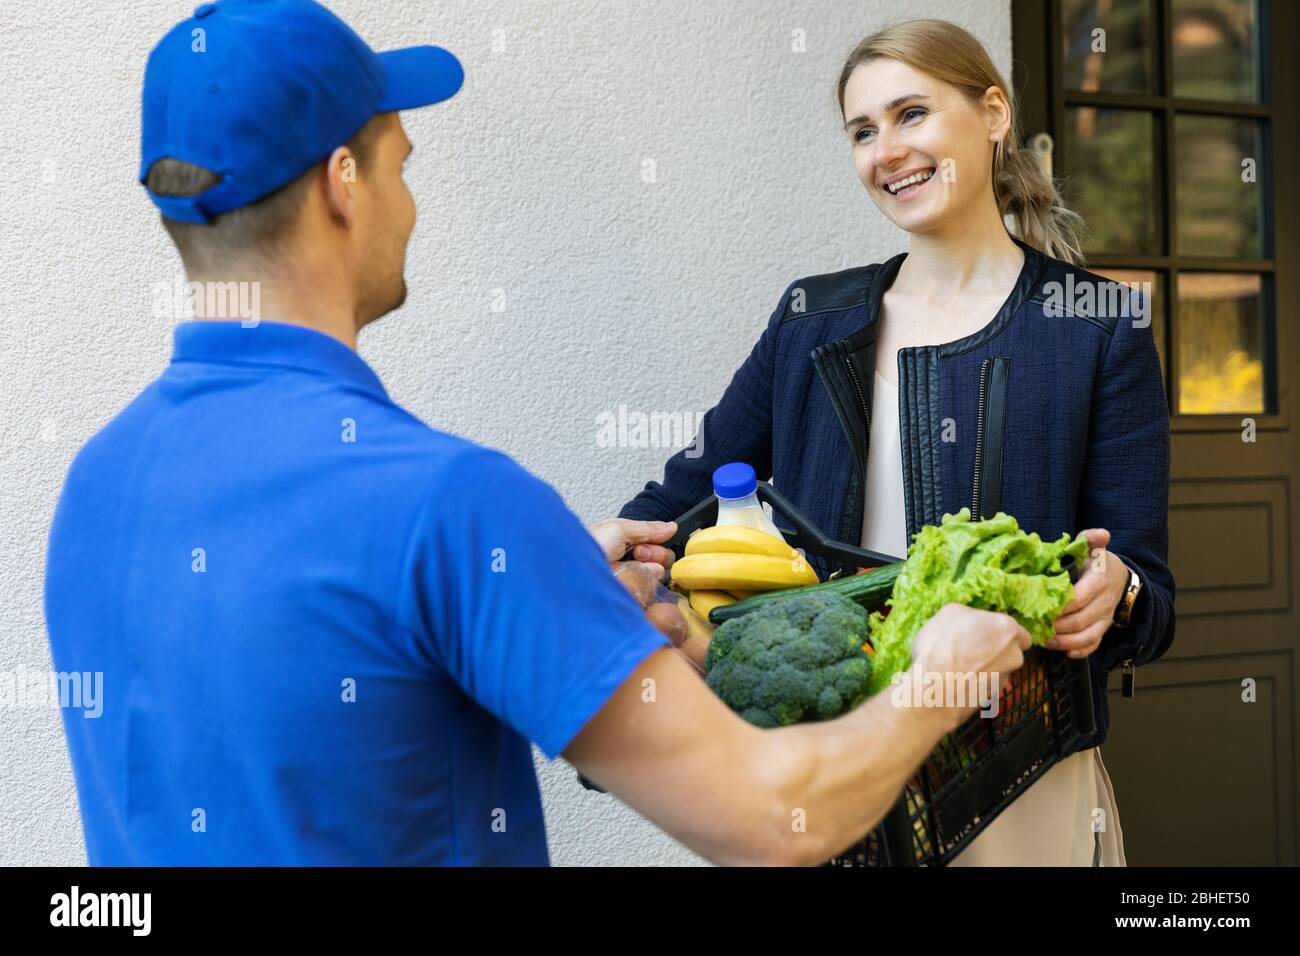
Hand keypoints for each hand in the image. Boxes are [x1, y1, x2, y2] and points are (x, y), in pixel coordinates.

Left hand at [587, 518, 685, 644]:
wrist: (567, 572)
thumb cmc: (584, 548)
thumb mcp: (618, 530)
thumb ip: (647, 529)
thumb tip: (671, 527)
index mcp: (622, 550)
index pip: (654, 552)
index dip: (655, 550)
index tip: (643, 549)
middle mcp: (624, 569)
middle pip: (656, 569)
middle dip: (650, 560)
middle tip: (636, 556)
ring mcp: (623, 589)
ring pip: (651, 586)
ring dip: (641, 576)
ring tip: (624, 571)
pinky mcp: (623, 605)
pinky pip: (643, 601)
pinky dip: (637, 592)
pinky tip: (624, 587)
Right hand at [909, 604, 1031, 725]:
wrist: (934, 687)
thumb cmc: (942, 645)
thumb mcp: (949, 612)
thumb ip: (969, 615)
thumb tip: (971, 620)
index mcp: (1008, 629)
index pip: (1018, 631)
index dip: (1001, 631)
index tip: (984, 632)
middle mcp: (1014, 655)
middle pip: (1011, 651)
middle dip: (994, 650)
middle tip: (969, 647)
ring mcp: (1004, 678)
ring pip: (998, 669)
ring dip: (983, 667)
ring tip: (956, 665)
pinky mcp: (990, 697)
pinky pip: (984, 685)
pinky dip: (974, 682)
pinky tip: (954, 679)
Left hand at [1047, 527, 1128, 658]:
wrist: (1118, 577)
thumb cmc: (1096, 562)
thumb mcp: (1093, 548)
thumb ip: (1090, 540)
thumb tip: (1102, 533)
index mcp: (1100, 581)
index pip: (1079, 598)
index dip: (1060, 606)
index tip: (1040, 607)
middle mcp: (1105, 602)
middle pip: (1080, 620)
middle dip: (1057, 626)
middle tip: (1034, 626)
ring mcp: (1105, 618)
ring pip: (1086, 636)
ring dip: (1064, 642)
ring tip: (1043, 639)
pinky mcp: (1103, 629)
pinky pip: (1094, 645)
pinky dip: (1079, 651)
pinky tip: (1062, 650)